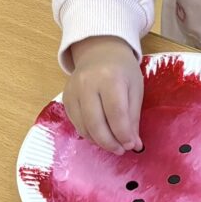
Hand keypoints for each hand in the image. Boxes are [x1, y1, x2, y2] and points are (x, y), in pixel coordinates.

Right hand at [62, 36, 142, 153]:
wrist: (99, 51)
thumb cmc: (122, 70)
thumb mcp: (135, 88)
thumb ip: (133, 117)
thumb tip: (133, 145)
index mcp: (110, 78)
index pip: (115, 113)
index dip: (123, 134)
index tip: (131, 145)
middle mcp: (87, 83)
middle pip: (95, 123)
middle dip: (109, 142)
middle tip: (120, 150)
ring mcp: (73, 91)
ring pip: (83, 127)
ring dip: (98, 141)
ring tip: (112, 144)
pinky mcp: (65, 97)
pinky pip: (76, 123)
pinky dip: (88, 134)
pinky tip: (100, 134)